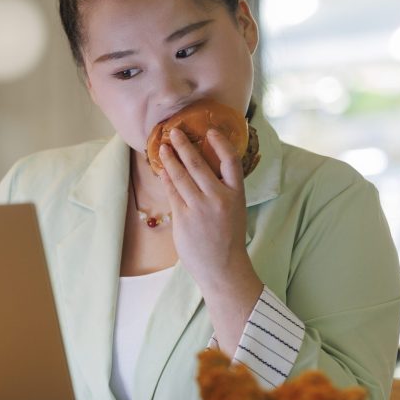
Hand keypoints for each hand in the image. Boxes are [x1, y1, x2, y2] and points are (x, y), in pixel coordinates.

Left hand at [157, 127, 262, 353]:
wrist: (222, 268)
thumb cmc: (228, 238)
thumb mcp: (234, 210)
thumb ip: (222, 189)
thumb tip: (201, 168)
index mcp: (237, 195)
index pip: (231, 161)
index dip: (221, 143)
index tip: (210, 131)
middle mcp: (219, 198)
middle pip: (198, 164)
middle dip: (184, 145)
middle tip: (174, 131)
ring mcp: (200, 208)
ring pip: (181, 175)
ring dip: (170, 158)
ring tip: (163, 147)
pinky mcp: (184, 217)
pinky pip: (173, 192)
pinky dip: (167, 178)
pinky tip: (163, 169)